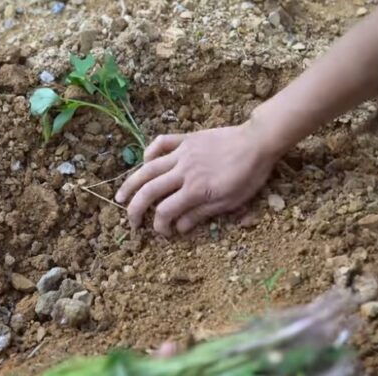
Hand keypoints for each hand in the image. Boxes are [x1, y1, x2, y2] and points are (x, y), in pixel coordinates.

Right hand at [115, 122, 280, 235]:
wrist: (258, 142)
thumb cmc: (248, 176)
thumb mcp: (230, 202)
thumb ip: (201, 214)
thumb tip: (178, 228)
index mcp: (195, 190)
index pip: (165, 211)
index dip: (159, 226)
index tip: (163, 233)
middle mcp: (183, 171)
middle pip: (149, 191)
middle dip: (135, 209)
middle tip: (130, 221)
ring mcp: (182, 153)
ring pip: (148, 168)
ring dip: (131, 183)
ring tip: (120, 196)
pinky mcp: (186, 139)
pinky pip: (161, 143)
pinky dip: (149, 152)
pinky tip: (145, 162)